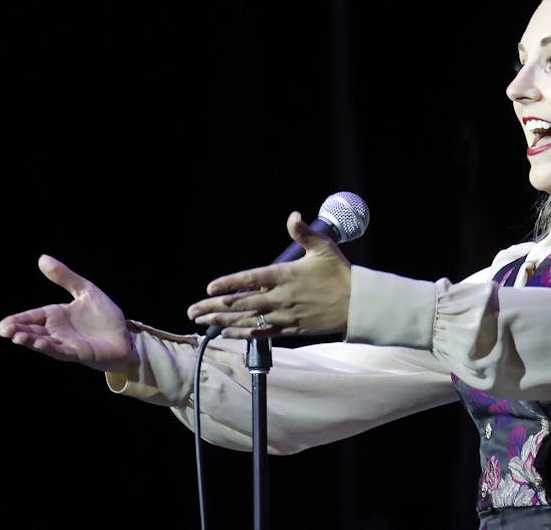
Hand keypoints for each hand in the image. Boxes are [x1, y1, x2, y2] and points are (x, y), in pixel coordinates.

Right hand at [0, 254, 135, 371]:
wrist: (125, 335)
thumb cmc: (105, 316)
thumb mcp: (86, 291)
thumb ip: (65, 277)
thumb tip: (42, 258)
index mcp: (57, 316)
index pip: (33, 317)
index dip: (18, 320)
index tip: (2, 324)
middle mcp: (58, 331)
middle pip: (33, 331)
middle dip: (18, 331)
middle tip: (3, 330)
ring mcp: (67, 344)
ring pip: (44, 342)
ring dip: (31, 340)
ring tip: (17, 337)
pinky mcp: (78, 353)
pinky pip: (61, 351)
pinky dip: (50, 347)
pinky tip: (40, 343)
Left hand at [187, 211, 351, 338]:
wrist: (357, 305)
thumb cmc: (340, 274)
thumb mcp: (324, 247)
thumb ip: (304, 232)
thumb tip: (293, 216)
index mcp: (286, 276)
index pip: (251, 279)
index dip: (229, 283)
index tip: (211, 287)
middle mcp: (282, 297)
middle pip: (242, 303)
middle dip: (215, 306)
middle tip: (193, 310)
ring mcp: (285, 315)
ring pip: (248, 320)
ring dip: (223, 321)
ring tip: (202, 322)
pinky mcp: (291, 329)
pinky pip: (262, 333)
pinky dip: (243, 334)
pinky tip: (227, 334)